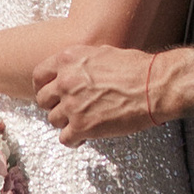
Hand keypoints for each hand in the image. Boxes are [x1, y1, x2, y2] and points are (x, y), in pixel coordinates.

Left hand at [36, 45, 173, 143]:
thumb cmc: (136, 68)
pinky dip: (73, 140)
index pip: (39, 76)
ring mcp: (72, 105)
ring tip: (81, 122)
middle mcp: (65, 81)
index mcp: (68, 59)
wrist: (154, 86)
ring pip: (53, 120)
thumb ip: (81, 63)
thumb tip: (75, 70)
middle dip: (54, 105)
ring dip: (66, 122)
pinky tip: (83, 137)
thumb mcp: (102, 52)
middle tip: (67, 109)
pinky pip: (65, 139)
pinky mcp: (83, 127)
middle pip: (43, 100)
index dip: (43, 87)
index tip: (49, 94)